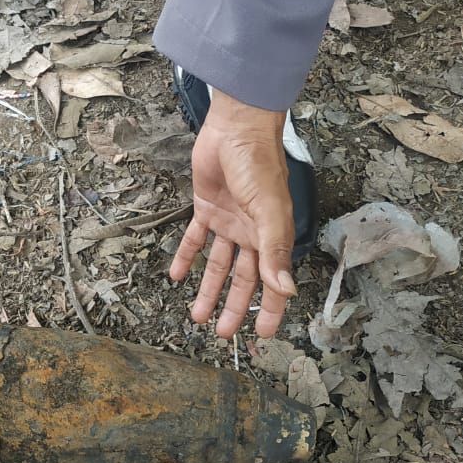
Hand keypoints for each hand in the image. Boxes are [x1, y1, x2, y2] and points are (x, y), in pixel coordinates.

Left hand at [169, 89, 296, 339]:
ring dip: (208, 289)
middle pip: (243, 279)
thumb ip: (275, 250)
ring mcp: (228, 221)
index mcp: (272, 236)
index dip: (270, 308)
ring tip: (196, 315)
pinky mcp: (206, 208)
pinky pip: (195, 239)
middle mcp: (251, 233)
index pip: (273, 281)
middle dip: (234, 307)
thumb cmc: (258, 164)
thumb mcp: (268, 210)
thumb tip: (285, 290)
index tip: (263, 334)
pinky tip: (176, 276)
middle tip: (223, 333)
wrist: (235, 127)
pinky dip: (186, 257)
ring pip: (219, 264)